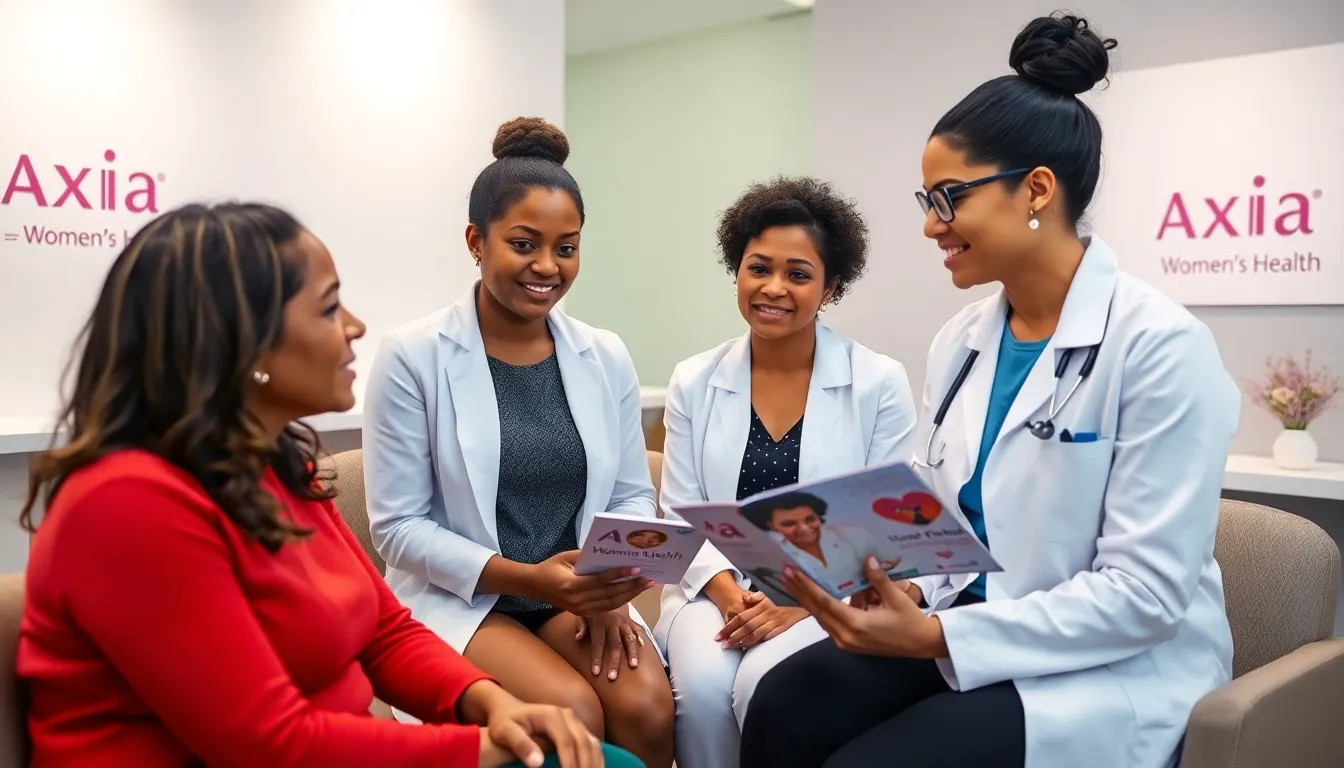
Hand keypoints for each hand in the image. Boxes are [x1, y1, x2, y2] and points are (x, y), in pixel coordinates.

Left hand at [462, 682, 601, 767]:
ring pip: (592, 742)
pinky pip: (591, 743)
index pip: (566, 741)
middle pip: (584, 742)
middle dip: (585, 765)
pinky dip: (595, 759)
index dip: (569, 762)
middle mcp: (567, 715)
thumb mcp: (505, 732)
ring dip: (594, 763)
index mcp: (551, 715)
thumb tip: (537, 764)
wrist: (508, 709)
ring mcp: (574, 720)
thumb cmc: (504, 722)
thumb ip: (521, 745)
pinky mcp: (577, 727)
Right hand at [526, 551, 653, 616]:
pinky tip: (632, 593)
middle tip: (648, 578)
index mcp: (571, 585)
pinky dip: (620, 601)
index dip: (619, 574)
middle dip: (631, 586)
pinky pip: (605, 608)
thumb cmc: (551, 567)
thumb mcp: (566, 556)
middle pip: (609, 594)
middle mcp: (577, 600)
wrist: (534, 586)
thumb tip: (609, 553)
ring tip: (645, 586)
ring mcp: (580, 609)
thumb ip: (586, 556)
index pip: (600, 580)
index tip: (636, 568)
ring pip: (610, 604)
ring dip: (630, 595)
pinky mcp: (582, 613)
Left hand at [575, 608, 645, 680]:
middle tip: (613, 677)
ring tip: (633, 666)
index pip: (598, 642)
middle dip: (614, 662)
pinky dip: (640, 640)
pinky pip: (637, 631)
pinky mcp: (630, 621)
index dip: (597, 658)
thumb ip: (580, 625)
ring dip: (631, 653)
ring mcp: (623, 621)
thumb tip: (578, 638)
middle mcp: (612, 622)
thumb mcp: (581, 613)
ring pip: (629, 638)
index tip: (596, 673)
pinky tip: (643, 650)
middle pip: (614, 644)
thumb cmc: (589, 608)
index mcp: (599, 621)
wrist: (602, 592)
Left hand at [714, 590, 807, 649]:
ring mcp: (775, 622)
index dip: (728, 626)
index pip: (741, 616)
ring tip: (731, 647)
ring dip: (742, 641)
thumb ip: (756, 599)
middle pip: (746, 625)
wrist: (804, 616)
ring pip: (755, 632)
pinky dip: (758, 642)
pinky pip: (768, 636)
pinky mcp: (783, 629)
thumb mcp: (769, 602)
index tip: (718, 635)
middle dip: (732, 635)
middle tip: (722, 644)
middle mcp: (767, 613)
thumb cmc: (782, 612)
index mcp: (762, 606)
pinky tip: (749, 648)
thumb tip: (745, 597)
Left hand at [782, 556, 945, 657]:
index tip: (792, 572)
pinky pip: (828, 622)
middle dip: (799, 591)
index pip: (825, 602)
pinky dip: (820, 608)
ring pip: (820, 617)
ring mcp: (845, 642)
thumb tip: (867, 560)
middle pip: (816, 610)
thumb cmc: (910, 622)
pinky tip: (812, 595)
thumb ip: (878, 580)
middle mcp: (846, 636)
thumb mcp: (896, 598)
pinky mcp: (848, 642)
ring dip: (807, 599)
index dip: (807, 586)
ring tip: (793, 581)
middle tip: (784, 572)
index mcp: (857, 625)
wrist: (920, 644)